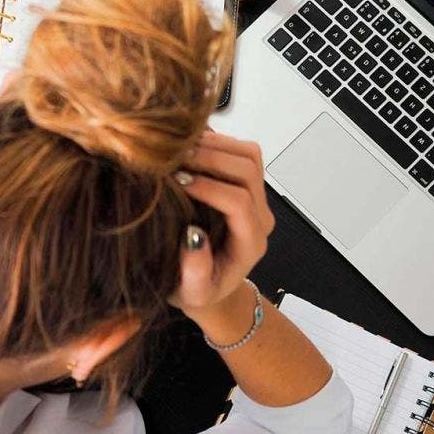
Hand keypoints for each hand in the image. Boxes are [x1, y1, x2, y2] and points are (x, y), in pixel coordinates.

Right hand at [168, 132, 274, 325]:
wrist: (210, 284)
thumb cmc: (198, 290)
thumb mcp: (191, 292)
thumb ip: (195, 272)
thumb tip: (193, 237)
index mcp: (250, 243)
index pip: (239, 203)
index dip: (209, 188)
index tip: (177, 182)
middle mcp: (260, 216)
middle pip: (248, 171)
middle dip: (211, 159)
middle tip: (174, 158)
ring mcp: (256, 197)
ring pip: (249, 155)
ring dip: (215, 145)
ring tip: (179, 149)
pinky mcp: (246, 184)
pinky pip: (241, 151)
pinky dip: (216, 142)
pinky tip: (187, 147)